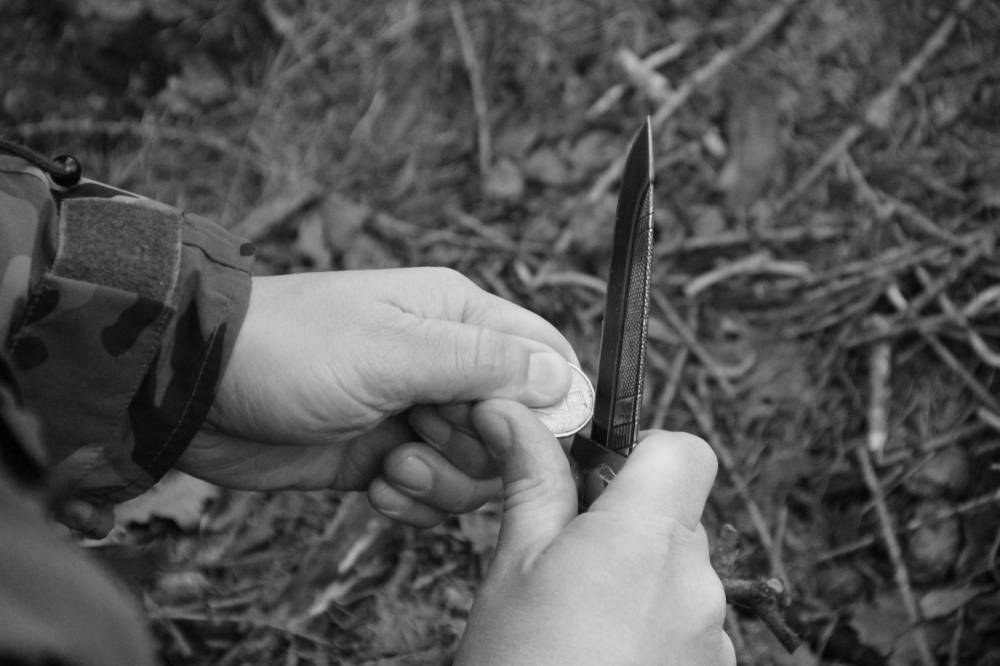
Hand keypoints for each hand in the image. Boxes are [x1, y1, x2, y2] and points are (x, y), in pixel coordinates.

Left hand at [177, 268, 577, 525]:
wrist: (200, 394)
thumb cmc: (291, 350)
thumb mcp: (392, 352)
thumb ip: (483, 364)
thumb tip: (564, 378)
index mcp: (457, 317)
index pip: (543, 355)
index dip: (545, 403)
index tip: (508, 432)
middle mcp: (445, 364)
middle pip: (516, 425)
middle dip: (480, 450)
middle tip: (424, 435)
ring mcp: (417, 412)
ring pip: (478, 467)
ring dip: (444, 482)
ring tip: (392, 465)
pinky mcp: (388, 455)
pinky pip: (435, 493)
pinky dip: (414, 500)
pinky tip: (376, 486)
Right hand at [455, 400, 734, 665]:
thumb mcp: (513, 568)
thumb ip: (531, 483)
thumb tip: (512, 413)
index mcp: (643, 539)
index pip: (685, 450)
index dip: (642, 450)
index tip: (596, 478)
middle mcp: (695, 582)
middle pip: (678, 513)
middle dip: (628, 520)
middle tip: (567, 555)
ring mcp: (712, 634)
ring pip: (682, 570)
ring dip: (641, 575)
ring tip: (579, 618)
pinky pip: (690, 621)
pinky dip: (655, 622)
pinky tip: (605, 652)